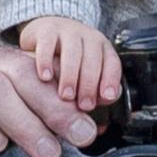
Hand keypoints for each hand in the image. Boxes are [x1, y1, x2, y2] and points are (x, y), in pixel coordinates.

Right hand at [8, 15, 123, 111]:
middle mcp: (87, 38)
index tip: (106, 97)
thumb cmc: (68, 59)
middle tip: (83, 105)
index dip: (110, 80)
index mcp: (101, 49)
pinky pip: (47, 43)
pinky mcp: (46, 30)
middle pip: (94, 59)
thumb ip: (92, 96)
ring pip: (73, 52)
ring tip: (65, 96)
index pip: (112, 63)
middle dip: (90, 84)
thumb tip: (100, 126)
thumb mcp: (83, 75)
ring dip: (71, 76)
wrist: (48, 30)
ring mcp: (67, 32)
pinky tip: (45, 77)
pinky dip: (46, 61)